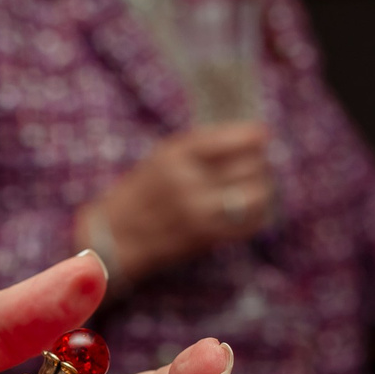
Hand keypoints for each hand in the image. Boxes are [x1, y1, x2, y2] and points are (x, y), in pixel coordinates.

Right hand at [84, 122, 274, 280]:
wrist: (112, 237)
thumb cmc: (141, 193)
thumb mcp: (162, 157)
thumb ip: (201, 147)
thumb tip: (253, 137)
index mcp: (175, 154)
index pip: (233, 138)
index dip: (254, 136)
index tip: (261, 136)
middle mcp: (188, 181)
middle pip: (250, 166)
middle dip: (259, 164)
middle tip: (257, 165)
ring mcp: (197, 211)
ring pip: (255, 195)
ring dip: (262, 189)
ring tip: (256, 188)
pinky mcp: (205, 237)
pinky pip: (249, 224)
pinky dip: (257, 216)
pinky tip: (251, 211)